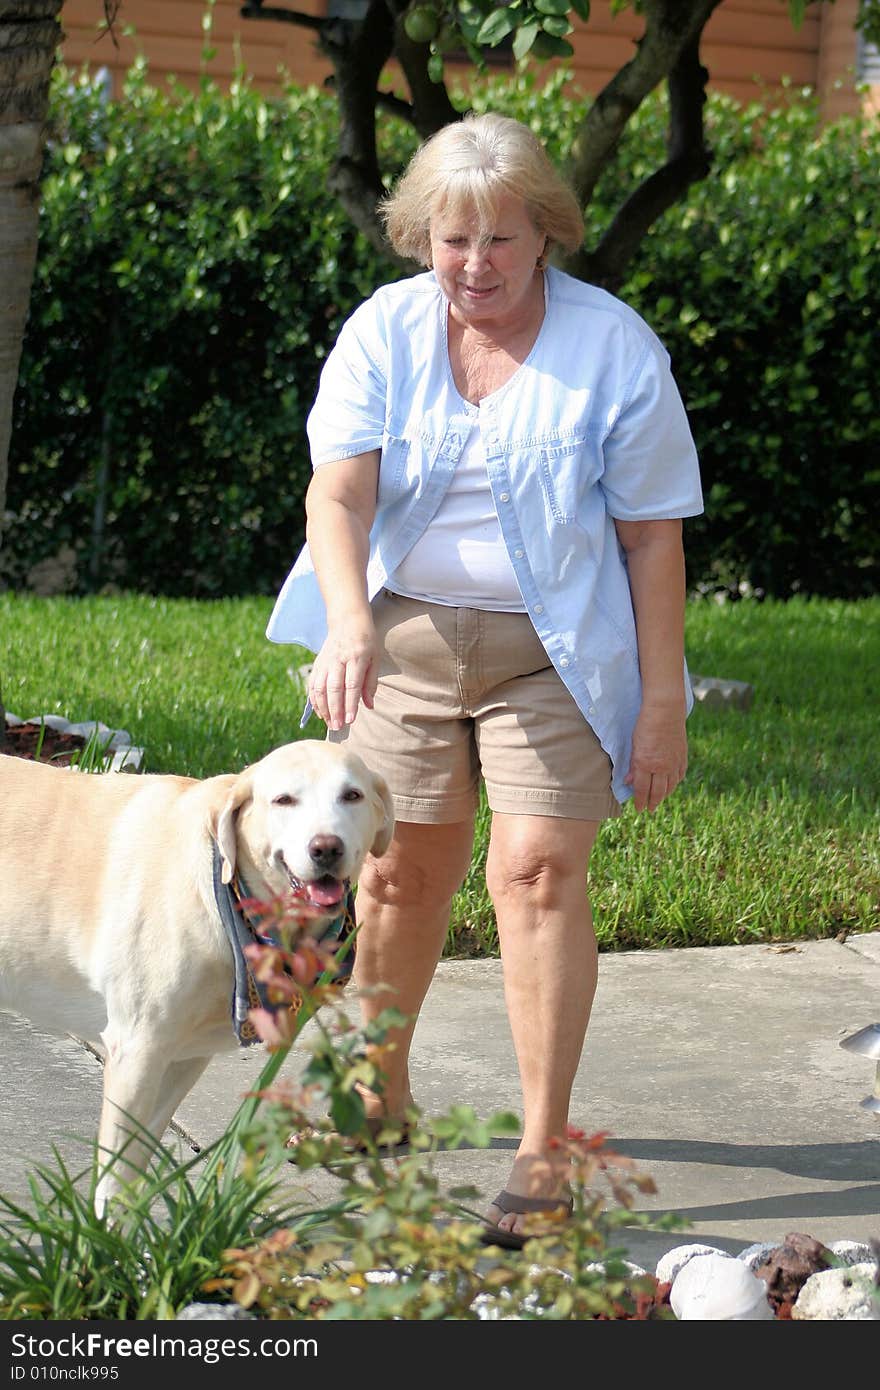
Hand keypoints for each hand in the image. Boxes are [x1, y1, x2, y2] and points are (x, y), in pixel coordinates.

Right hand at [308, 615, 377, 731]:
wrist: (347, 620)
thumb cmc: (366, 641)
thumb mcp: (375, 659)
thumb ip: (371, 683)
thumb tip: (368, 706)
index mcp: (356, 657)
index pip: (352, 684)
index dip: (350, 703)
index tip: (350, 720)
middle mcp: (338, 659)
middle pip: (334, 688)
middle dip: (335, 709)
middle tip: (337, 727)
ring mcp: (325, 661)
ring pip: (319, 687)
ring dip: (323, 707)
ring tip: (329, 723)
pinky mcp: (317, 663)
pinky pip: (312, 684)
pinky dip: (314, 700)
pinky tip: (320, 712)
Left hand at [624, 705, 687, 812]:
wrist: (665, 710)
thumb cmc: (644, 725)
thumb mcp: (633, 745)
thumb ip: (632, 765)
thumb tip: (629, 782)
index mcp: (645, 764)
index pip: (641, 789)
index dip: (640, 801)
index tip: (639, 809)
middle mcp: (661, 766)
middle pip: (657, 792)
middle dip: (652, 802)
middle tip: (649, 810)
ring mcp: (674, 762)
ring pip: (670, 786)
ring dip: (664, 795)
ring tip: (659, 799)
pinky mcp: (682, 756)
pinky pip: (680, 775)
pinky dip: (675, 782)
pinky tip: (672, 785)